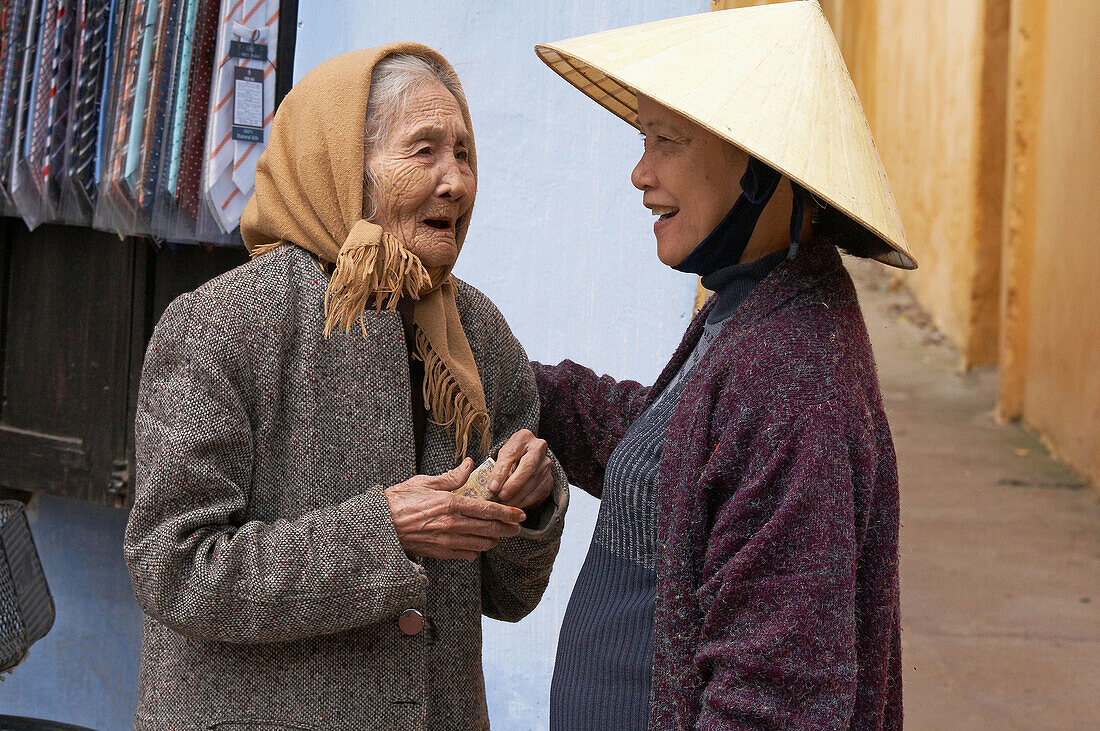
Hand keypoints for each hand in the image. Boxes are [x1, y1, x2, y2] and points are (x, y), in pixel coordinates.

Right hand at [384, 459, 525, 560]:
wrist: (378, 525)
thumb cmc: (399, 501)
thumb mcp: (424, 482)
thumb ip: (451, 476)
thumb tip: (469, 464)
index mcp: (450, 503)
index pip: (488, 509)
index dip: (507, 513)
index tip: (520, 514)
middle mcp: (452, 524)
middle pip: (490, 529)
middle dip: (508, 528)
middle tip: (517, 527)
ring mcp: (447, 541)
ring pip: (481, 544)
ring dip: (494, 540)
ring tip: (499, 535)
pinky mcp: (440, 553)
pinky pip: (467, 555)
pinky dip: (477, 550)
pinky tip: (478, 544)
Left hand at [489, 429, 553, 509]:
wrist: (527, 456)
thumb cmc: (511, 455)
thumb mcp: (502, 456)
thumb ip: (498, 468)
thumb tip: (492, 488)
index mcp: (523, 437)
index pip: (511, 455)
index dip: (501, 472)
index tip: (492, 487)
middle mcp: (539, 448)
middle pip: (527, 468)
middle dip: (513, 485)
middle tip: (501, 497)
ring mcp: (546, 464)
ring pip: (533, 483)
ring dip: (518, 497)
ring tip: (504, 504)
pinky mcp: (550, 479)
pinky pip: (538, 493)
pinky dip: (526, 501)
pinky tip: (515, 505)